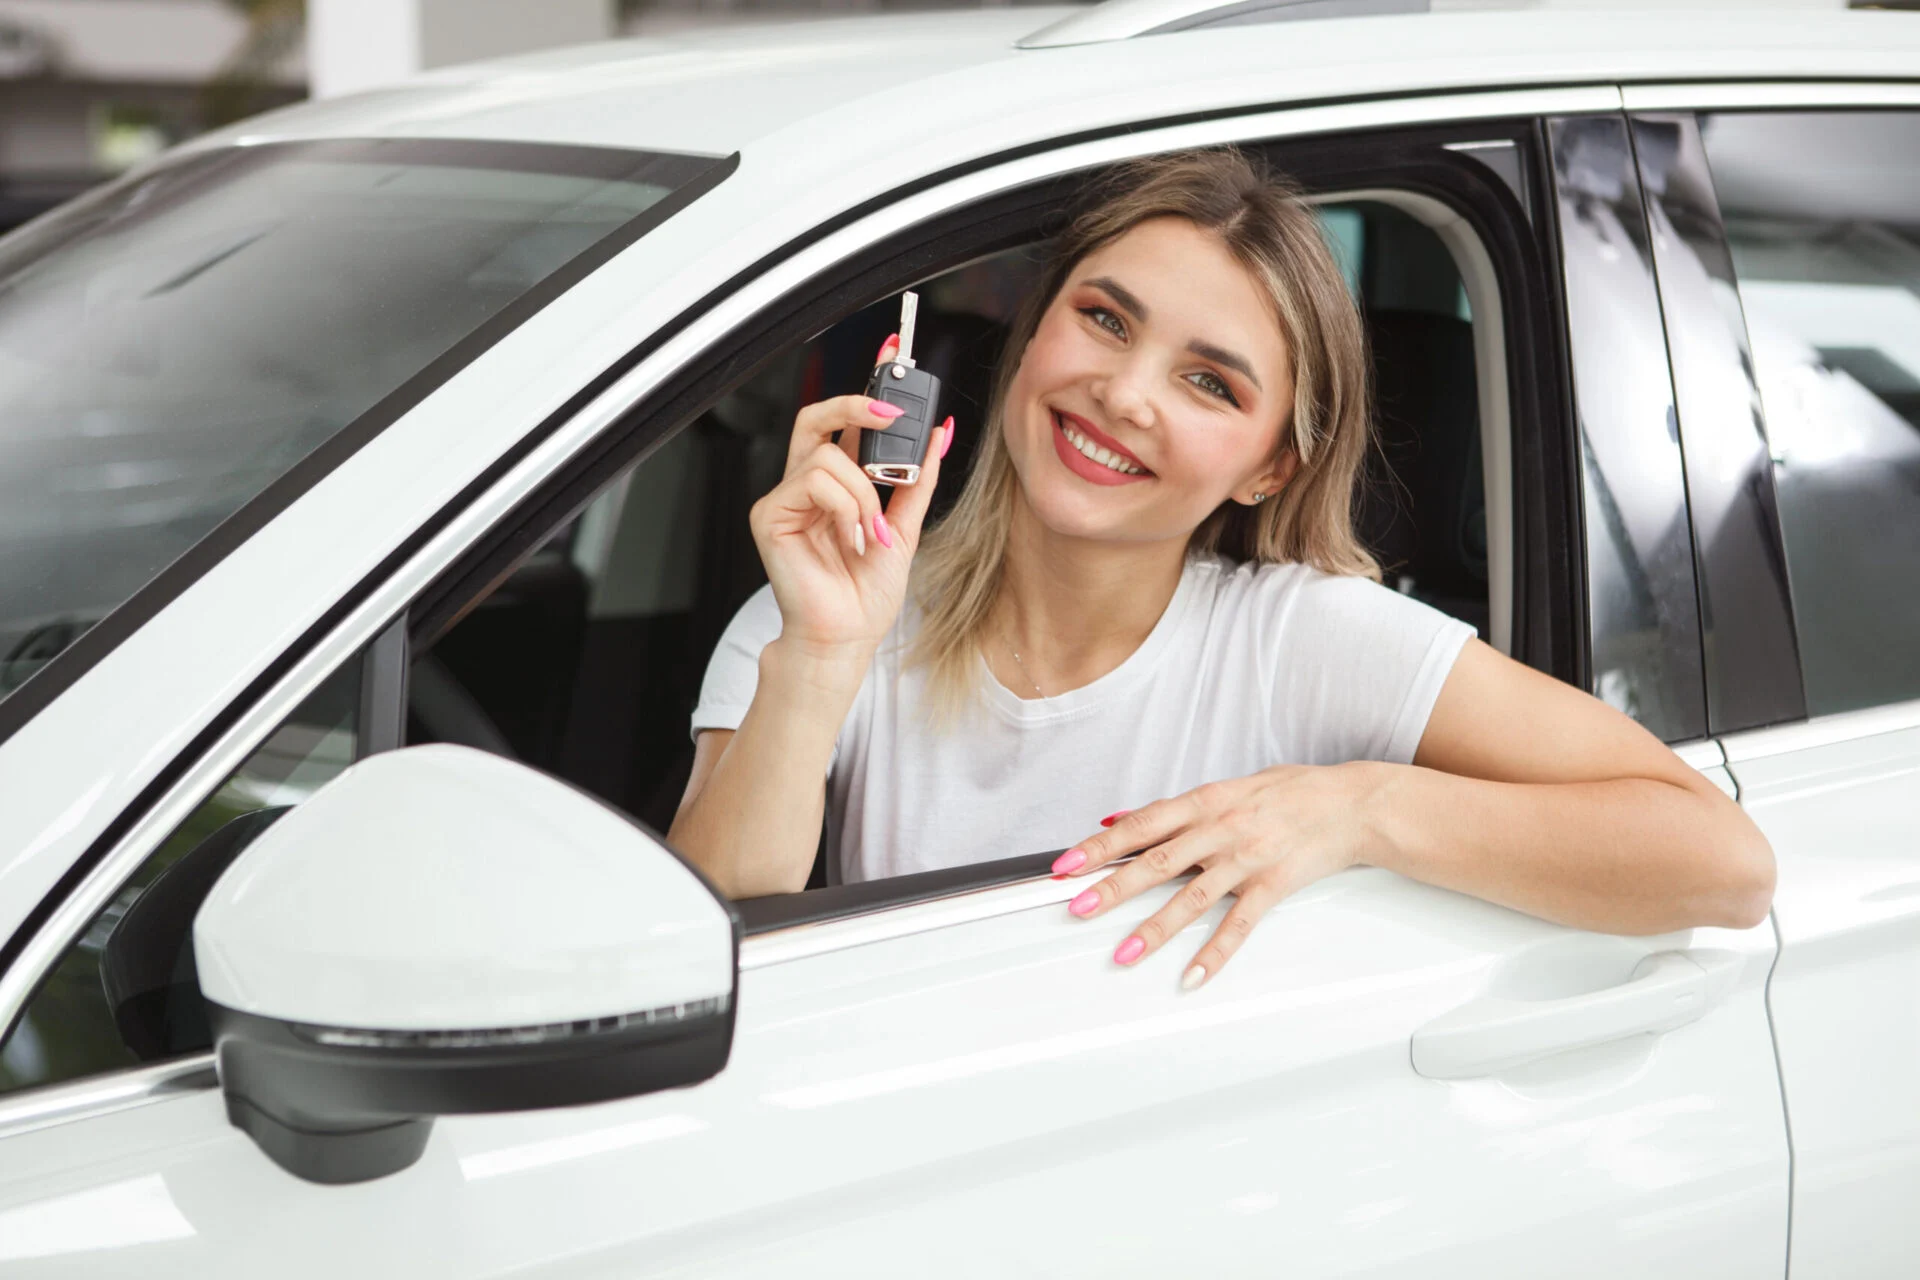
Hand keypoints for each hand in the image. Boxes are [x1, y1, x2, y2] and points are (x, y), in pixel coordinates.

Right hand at [750, 334, 953, 658]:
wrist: (846, 637)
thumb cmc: (866, 593)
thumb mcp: (907, 527)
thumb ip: (918, 479)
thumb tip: (940, 433)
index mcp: (837, 483)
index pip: (845, 420)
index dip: (867, 384)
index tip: (895, 353)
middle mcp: (807, 484)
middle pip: (819, 415)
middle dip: (857, 402)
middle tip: (891, 410)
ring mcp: (786, 498)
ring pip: (826, 454)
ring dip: (863, 492)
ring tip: (872, 531)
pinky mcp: (770, 516)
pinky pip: (813, 482)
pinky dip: (844, 508)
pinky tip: (851, 539)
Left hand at [1051, 764, 1380, 988]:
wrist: (1351, 803)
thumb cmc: (1289, 793)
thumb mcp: (1228, 787)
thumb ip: (1174, 808)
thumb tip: (1118, 819)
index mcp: (1206, 801)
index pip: (1141, 824)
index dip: (1100, 846)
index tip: (1067, 865)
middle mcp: (1221, 829)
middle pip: (1157, 862)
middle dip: (1113, 887)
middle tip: (1078, 908)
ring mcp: (1247, 859)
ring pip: (1192, 897)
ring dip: (1154, 929)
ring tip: (1124, 953)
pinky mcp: (1273, 884)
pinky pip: (1239, 925)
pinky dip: (1214, 953)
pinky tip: (1192, 975)